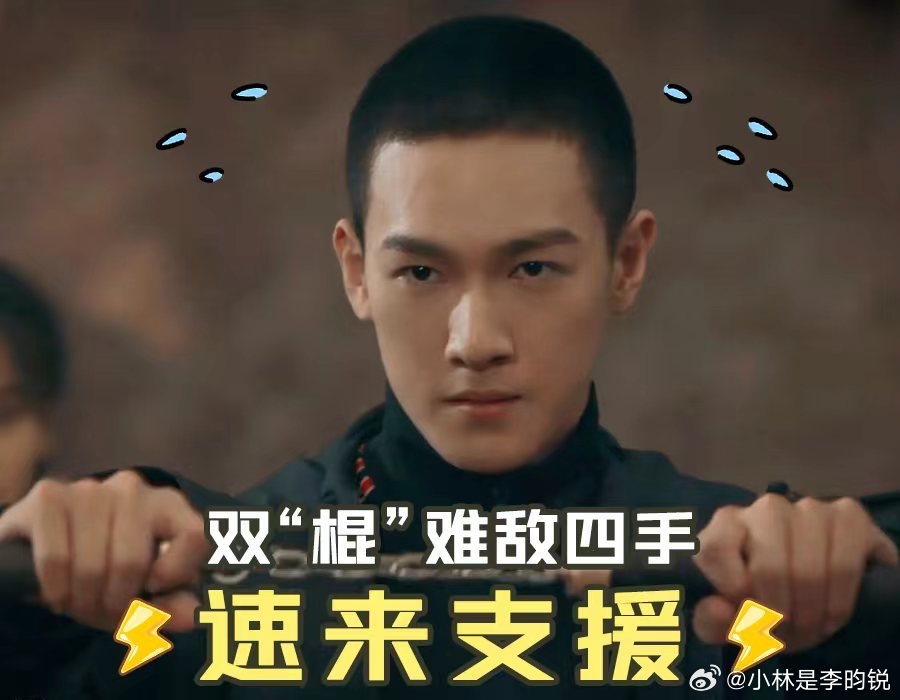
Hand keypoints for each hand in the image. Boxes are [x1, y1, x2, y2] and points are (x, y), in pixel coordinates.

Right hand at [0, 470, 208, 631]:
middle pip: (133, 561)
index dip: (177, 572)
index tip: (154, 588)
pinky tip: (56, 593)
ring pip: (93, 564)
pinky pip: (56, 558)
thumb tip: (194, 617)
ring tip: (78, 603)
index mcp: (168, 505)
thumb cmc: (103, 571)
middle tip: (102, 612)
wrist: (38, 547)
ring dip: (82, 601)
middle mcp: (133, 488)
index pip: (195, 535)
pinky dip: (55, 589)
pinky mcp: (49, 495)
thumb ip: (169, 605)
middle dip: (114, 603)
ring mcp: (91, 488)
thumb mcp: (139, 594)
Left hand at [692, 494, 897, 651]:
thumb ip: (709, 620)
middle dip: (780, 617)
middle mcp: (765, 508)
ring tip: (809, 630)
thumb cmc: (761, 604)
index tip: (746, 617)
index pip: (715, 550)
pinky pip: (845, 563)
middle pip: (769, 568)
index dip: (732, 593)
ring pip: (809, 570)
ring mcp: (809, 508)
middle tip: (786, 636)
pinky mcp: (849, 516)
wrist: (813, 597)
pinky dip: (839, 601)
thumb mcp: (726, 623)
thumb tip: (719, 609)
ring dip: (810, 614)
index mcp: (725, 524)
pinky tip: (832, 613)